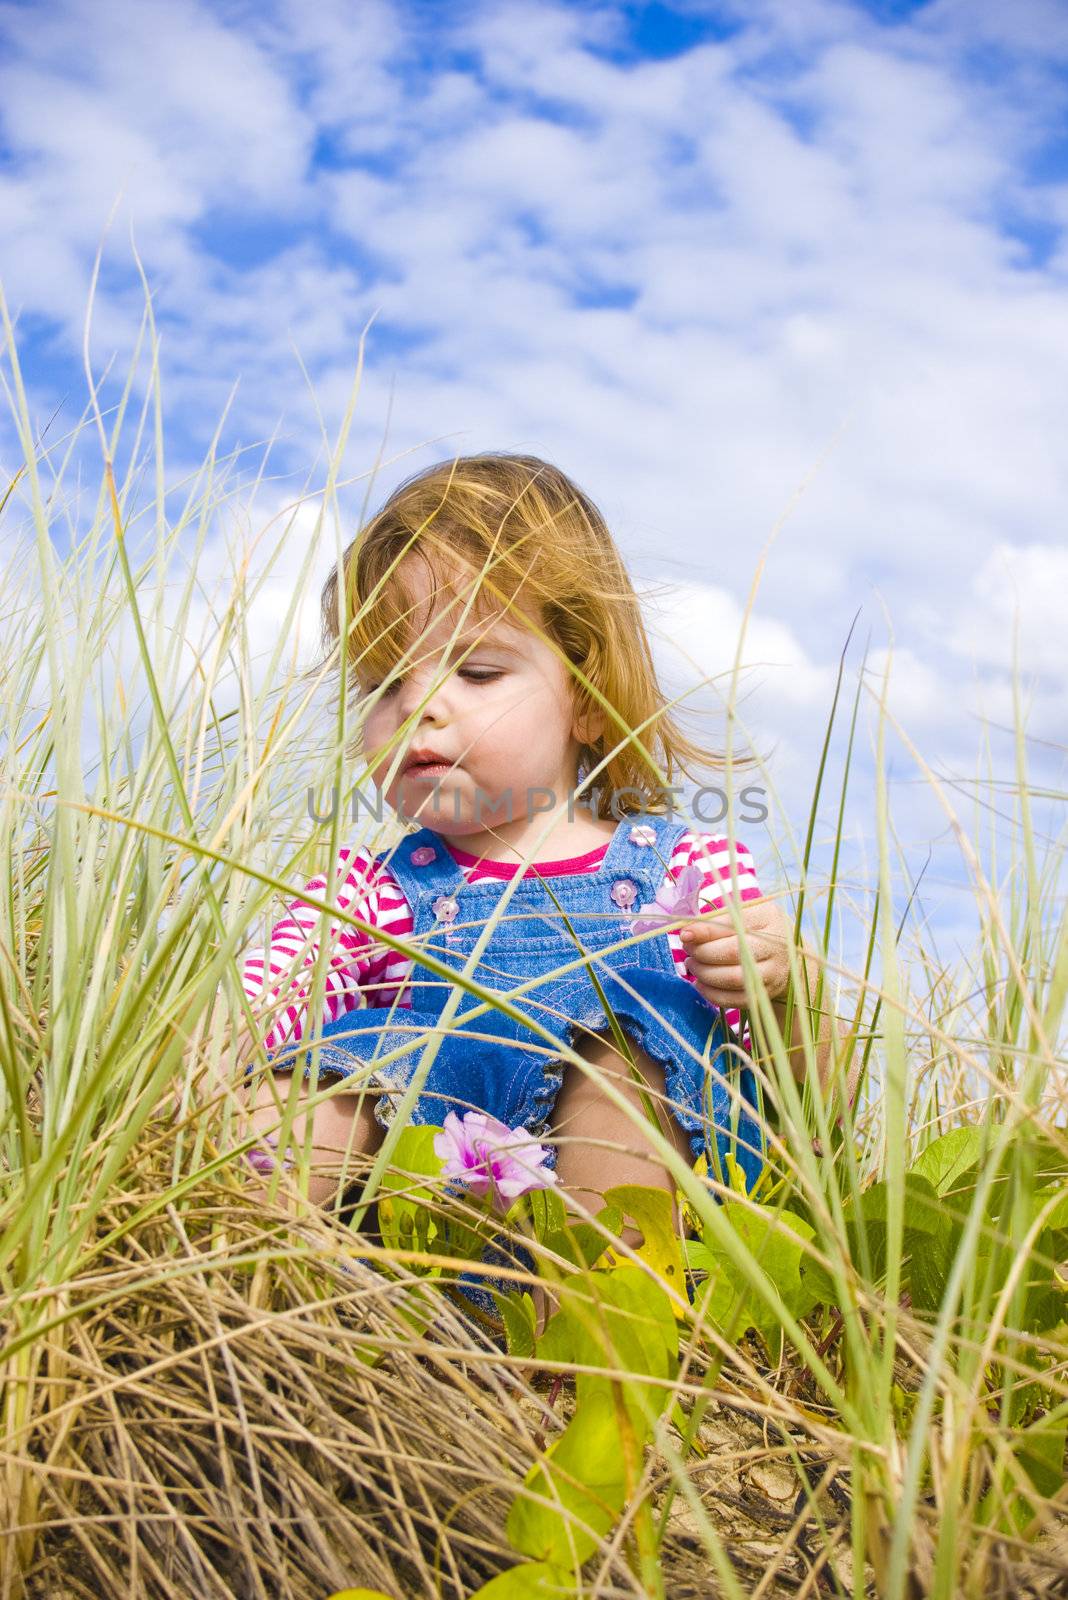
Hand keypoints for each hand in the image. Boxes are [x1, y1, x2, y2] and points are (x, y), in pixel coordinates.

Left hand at [678, 898, 792, 1010]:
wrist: (787, 958)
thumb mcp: (743, 915)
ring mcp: (773, 973)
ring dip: (704, 973)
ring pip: (732, 978)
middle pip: (732, 952)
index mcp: (768, 918)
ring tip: (692, 964)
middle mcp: (775, 946)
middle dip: (702, 952)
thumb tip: (686, 934)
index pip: (734, 923)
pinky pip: (734, 999)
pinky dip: (711, 993)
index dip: (705, 930)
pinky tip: (700, 983)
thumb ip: (717, 920)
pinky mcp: (765, 994)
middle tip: (688, 949)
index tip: (684, 934)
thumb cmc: (756, 931)